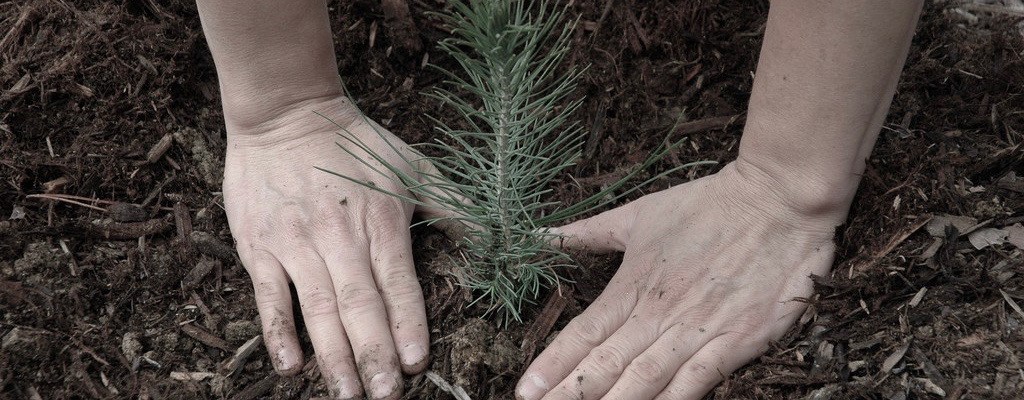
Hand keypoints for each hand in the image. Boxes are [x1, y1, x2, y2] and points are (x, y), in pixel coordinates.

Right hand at [223, 96, 433, 398]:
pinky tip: (291, 365)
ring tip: (348, 393)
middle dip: (374, 355)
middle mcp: (339, 236)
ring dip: (333, 356)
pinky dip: (278, 332)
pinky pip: (269, 295)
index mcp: (381, 221)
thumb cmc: (357, 143)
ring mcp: (297, 242)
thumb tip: (501, 236)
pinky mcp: (260, 245)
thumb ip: (455, 206)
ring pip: (317, 309)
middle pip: (359, 305)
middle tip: (386, 395)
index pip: (398, 283)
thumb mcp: (414, 167)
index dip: (408, 325)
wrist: (286, 112)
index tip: (417, 363)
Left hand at [516, 160, 839, 399]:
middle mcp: (658, 313)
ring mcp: (697, 330)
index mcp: (632, 285)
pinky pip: (696, 383)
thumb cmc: (706, 205)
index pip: (583, 333)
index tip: (525, 389)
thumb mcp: (638, 215)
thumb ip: (587, 233)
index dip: (552, 364)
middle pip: (605, 365)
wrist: (777, 200)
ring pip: (643, 379)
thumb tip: (539, 235)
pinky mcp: (736, 342)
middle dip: (569, 394)